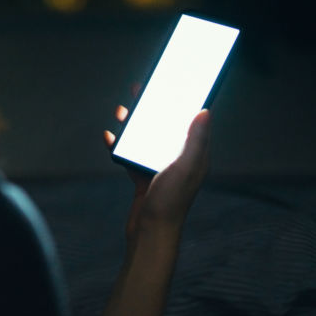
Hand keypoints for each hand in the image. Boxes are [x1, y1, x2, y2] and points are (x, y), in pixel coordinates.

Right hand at [104, 85, 210, 240]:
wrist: (150, 233)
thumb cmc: (171, 202)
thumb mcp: (186, 166)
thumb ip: (195, 139)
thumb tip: (205, 111)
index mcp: (195, 155)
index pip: (191, 121)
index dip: (185, 100)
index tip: (176, 82)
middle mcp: (179, 160)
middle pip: (166, 125)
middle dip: (155, 107)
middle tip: (143, 89)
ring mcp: (160, 168)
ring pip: (146, 137)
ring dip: (135, 124)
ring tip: (123, 111)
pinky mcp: (143, 177)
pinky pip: (131, 155)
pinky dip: (121, 144)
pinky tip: (110, 137)